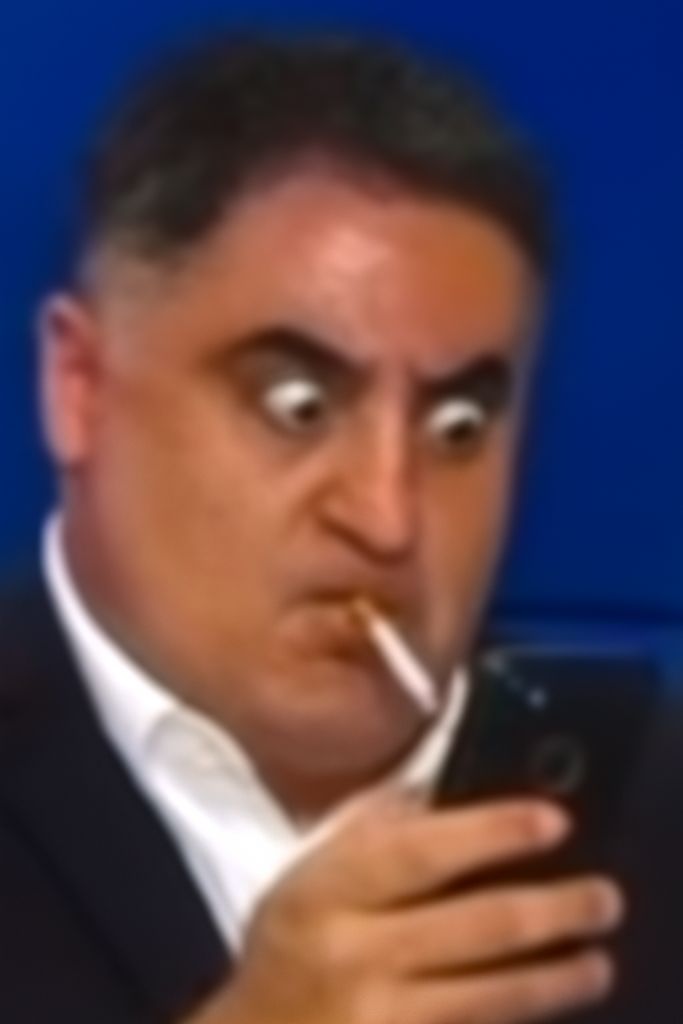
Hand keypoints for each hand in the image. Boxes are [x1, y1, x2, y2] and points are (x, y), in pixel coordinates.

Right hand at [186, 791, 623, 1023]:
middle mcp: (351, 953)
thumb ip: (371, 826)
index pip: (420, 851)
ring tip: (596, 961)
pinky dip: (517, 1016)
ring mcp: (377, 1018)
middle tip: (603, 898)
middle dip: (551, 911)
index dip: (492, 832)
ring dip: (554, 978)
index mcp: (325, 889)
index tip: (552, 820)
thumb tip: (444, 791)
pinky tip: (547, 1000)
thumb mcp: (308, 873)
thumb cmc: (290, 943)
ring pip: (487, 995)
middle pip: (473, 927)